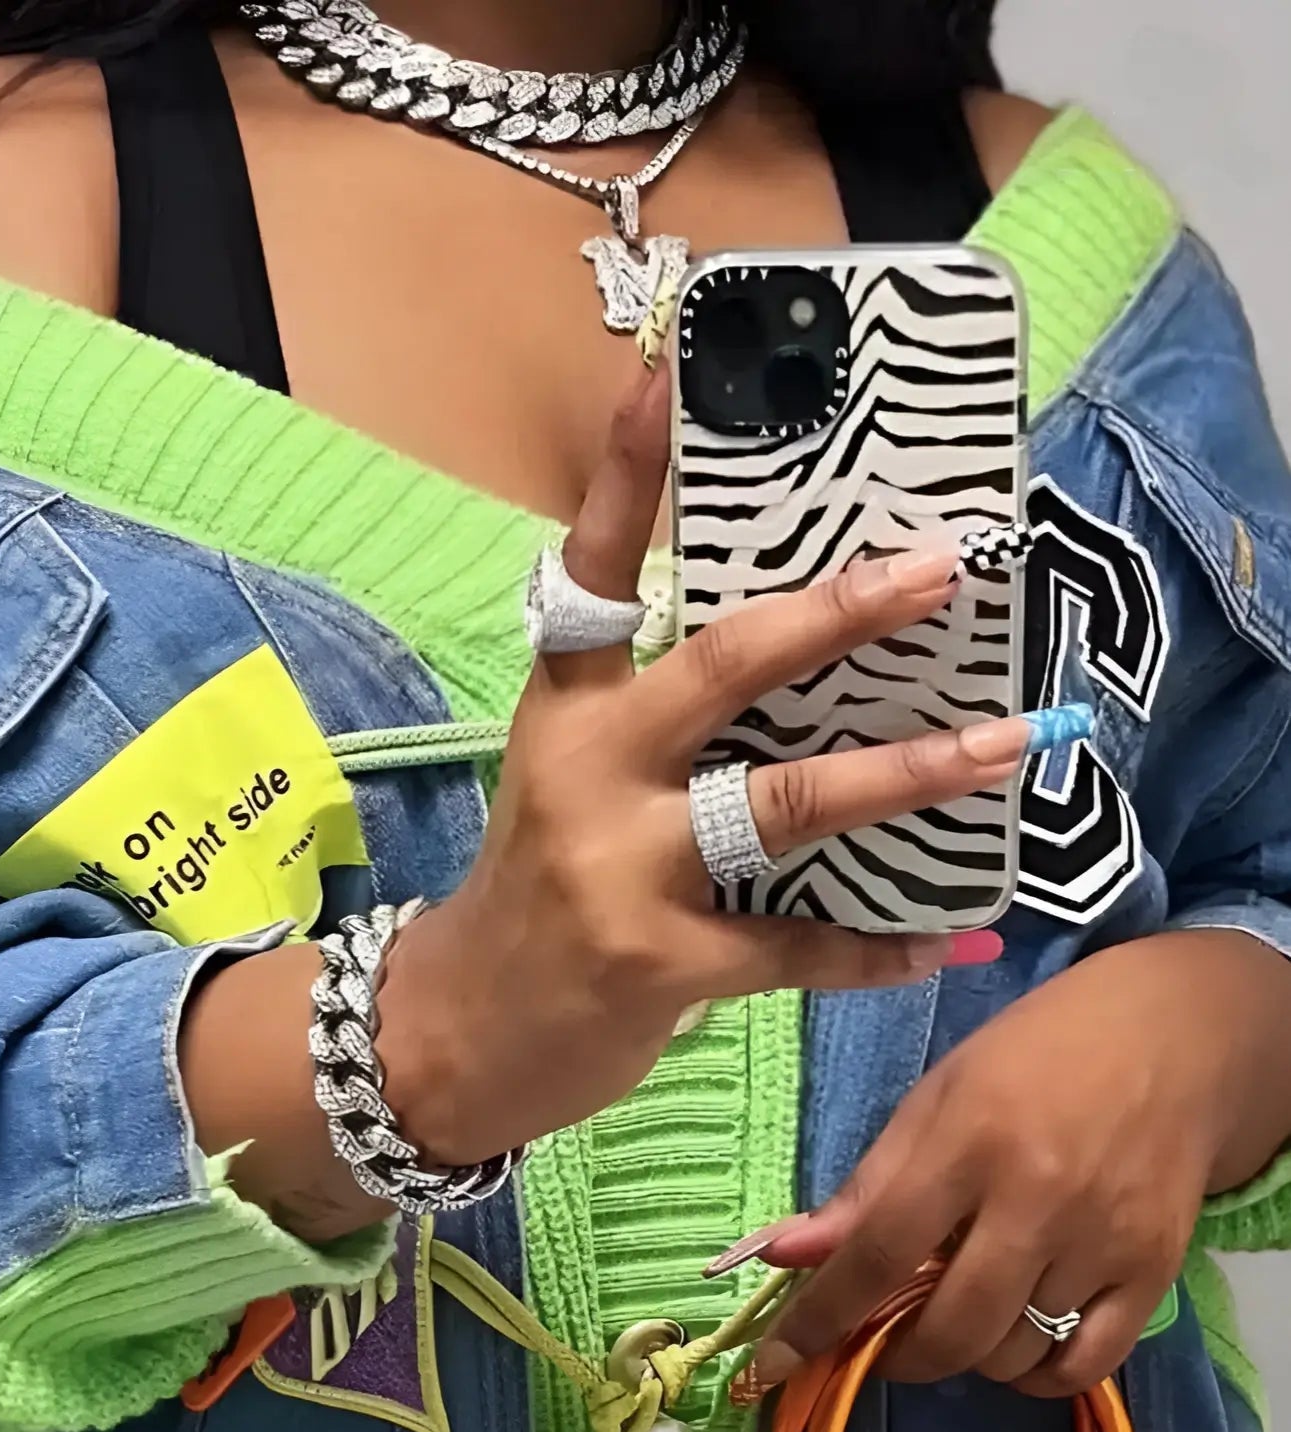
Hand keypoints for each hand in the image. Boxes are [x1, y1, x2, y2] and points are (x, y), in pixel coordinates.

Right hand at [375, 365, 1033, 1166]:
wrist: (457, 1031)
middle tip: (940, 571)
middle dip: (840, 614)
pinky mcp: (659, 963)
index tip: (672, 370)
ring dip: (908, 775)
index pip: (593, 573)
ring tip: (1005, 745)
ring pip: (786, 805)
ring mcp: (621, 868)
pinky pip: (796, 946)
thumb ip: (655, 721)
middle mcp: (590, 769)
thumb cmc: (536, 889)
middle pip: (725, 668)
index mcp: (565, 709)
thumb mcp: (569, 779)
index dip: (630, 475)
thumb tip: (802, 660)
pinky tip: (945, 940)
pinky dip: (877, 945)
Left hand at [746, 929, 1290, 1398]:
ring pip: (1012, 1354)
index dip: (819, 1318)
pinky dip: (1038, 1374)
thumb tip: (785, 1256)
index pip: (878, 1253)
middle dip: (897, 1354)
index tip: (773, 1362)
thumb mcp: (936, 1097)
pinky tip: (1017, 1343)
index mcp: (970, 1141)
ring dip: (966, 1356)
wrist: (1173, 1036)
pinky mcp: (1156, 1270)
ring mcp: (1104, 1241)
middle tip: (882, 1337)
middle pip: (950, 1327)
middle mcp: (1039, 1198)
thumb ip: (865, 1185)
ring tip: (958, 1315)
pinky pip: (1085, 1365)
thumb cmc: (1035, 1055)